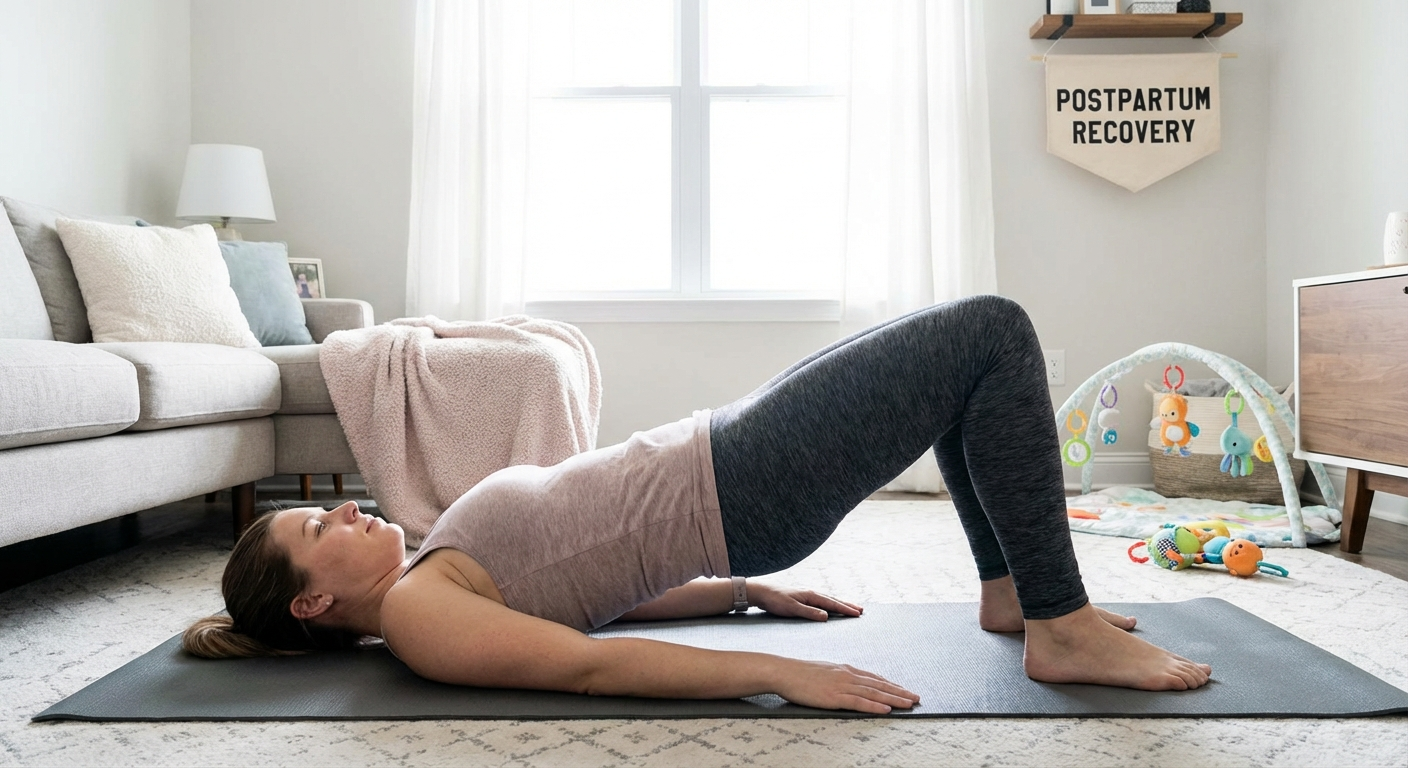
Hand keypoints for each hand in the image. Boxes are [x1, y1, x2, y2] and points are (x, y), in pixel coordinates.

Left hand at [749, 583, 862, 620]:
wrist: (762, 592)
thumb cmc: (775, 600)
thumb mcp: (792, 608)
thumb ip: (809, 612)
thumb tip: (826, 616)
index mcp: (811, 595)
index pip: (832, 603)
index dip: (845, 609)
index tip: (858, 613)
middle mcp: (812, 593)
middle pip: (834, 600)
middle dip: (847, 605)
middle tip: (861, 610)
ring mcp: (808, 595)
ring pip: (828, 600)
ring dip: (841, 604)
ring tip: (851, 608)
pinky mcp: (803, 598)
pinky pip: (822, 601)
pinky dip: (831, 604)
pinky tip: (831, 607)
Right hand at [773, 658, 919, 713]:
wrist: (785, 672)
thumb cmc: (801, 672)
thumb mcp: (825, 670)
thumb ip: (840, 675)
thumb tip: (852, 680)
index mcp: (846, 669)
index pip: (874, 678)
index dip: (891, 685)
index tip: (904, 690)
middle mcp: (848, 676)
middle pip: (879, 685)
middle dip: (899, 692)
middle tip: (916, 697)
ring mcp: (842, 686)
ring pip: (874, 694)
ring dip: (894, 699)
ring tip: (909, 704)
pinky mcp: (834, 697)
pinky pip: (859, 703)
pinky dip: (874, 707)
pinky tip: (886, 710)